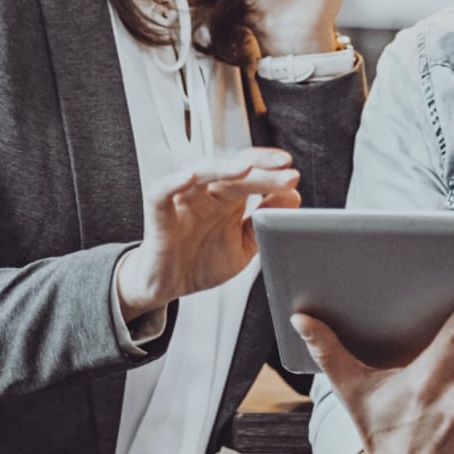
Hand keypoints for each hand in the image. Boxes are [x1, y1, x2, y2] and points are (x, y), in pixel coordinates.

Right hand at [117, 148, 299, 316]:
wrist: (169, 287)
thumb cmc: (202, 261)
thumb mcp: (244, 246)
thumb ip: (265, 222)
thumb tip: (293, 197)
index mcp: (228, 198)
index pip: (250, 171)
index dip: (269, 168)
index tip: (292, 173)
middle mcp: (207, 193)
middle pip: (232, 170)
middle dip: (259, 169)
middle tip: (283, 171)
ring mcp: (183, 200)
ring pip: (201, 172)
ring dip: (223, 167)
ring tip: (246, 167)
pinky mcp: (159, 214)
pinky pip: (161, 192)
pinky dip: (173, 182)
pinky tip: (190, 177)